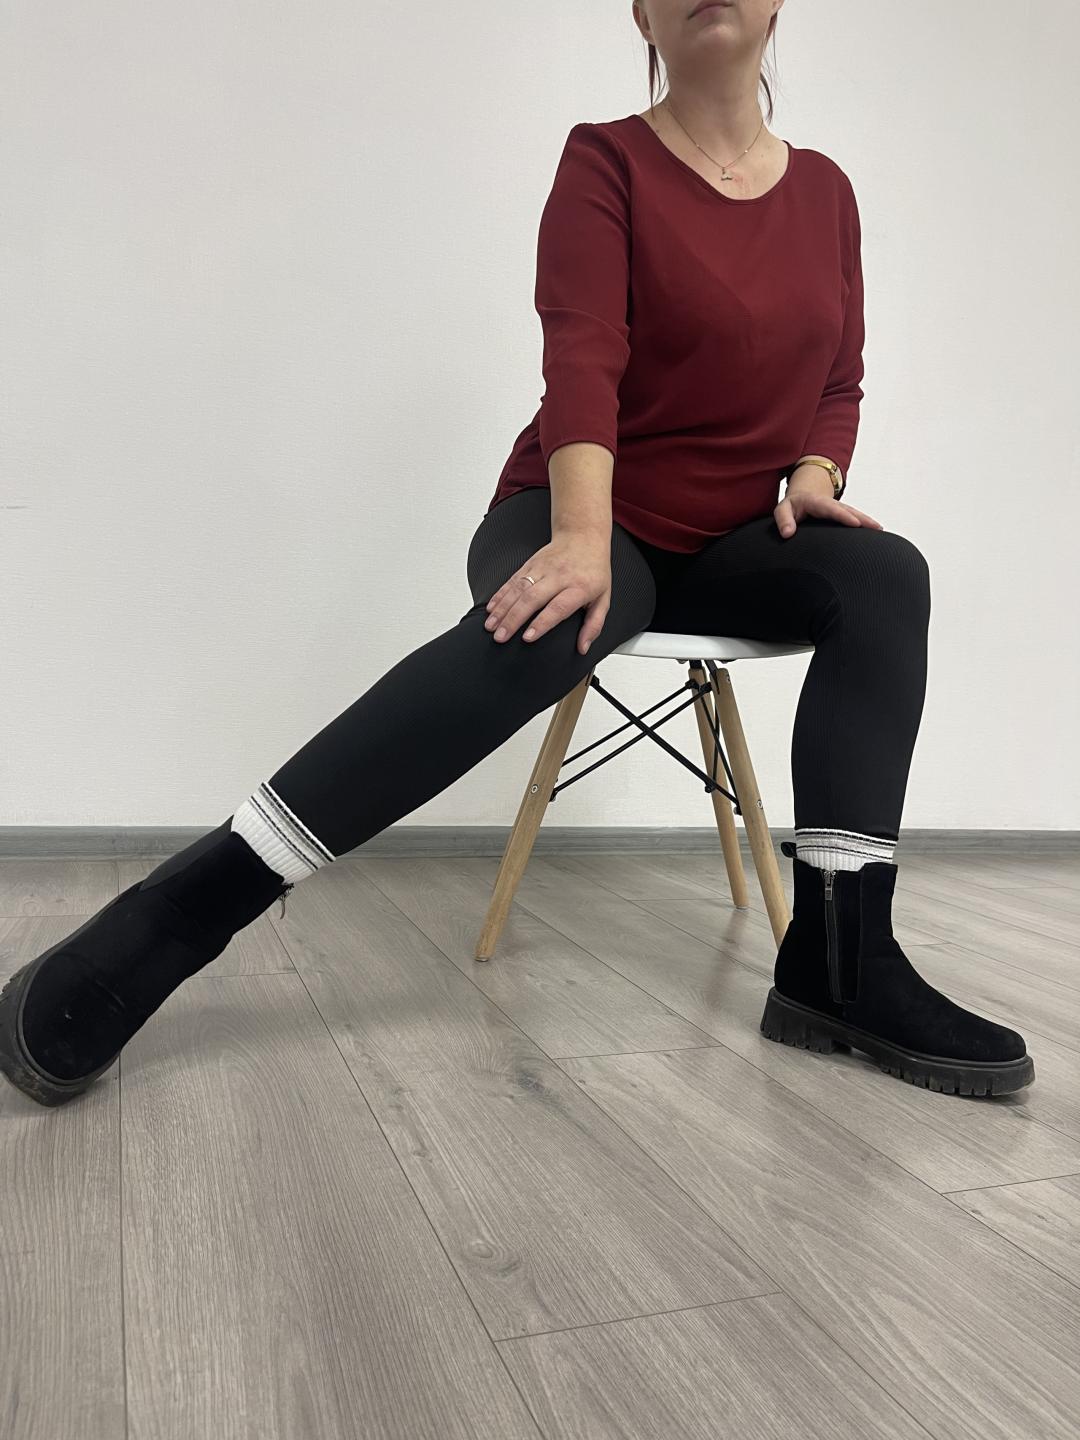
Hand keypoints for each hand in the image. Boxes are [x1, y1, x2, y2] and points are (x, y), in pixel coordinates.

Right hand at [484, 534, 611, 655]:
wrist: (583, 536)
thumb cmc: (594, 570)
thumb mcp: (603, 598)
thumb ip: (594, 625)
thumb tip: (583, 646)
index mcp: (578, 587)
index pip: (557, 607)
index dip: (541, 623)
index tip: (528, 637)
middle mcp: (558, 577)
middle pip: (532, 599)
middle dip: (513, 619)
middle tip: (501, 637)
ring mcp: (541, 569)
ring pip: (517, 590)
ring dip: (501, 609)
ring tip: (491, 626)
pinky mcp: (529, 564)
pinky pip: (511, 581)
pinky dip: (499, 595)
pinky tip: (490, 608)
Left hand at [774, 468, 882, 538]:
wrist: (801, 497)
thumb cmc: (791, 506)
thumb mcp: (782, 510)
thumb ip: (783, 520)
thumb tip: (788, 534)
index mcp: (816, 502)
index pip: (831, 509)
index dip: (843, 516)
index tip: (855, 523)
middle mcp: (830, 504)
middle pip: (848, 510)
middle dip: (862, 518)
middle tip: (876, 527)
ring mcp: (838, 509)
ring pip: (854, 514)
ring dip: (867, 521)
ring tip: (880, 530)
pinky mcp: (842, 515)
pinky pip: (854, 518)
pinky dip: (865, 524)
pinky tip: (875, 532)